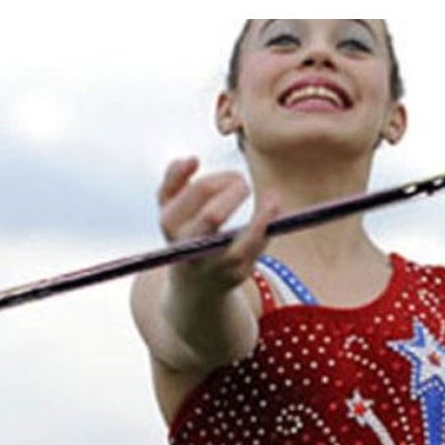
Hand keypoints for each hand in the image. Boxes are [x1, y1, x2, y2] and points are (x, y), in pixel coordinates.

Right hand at [158, 157, 277, 295]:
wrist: (194, 285)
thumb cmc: (185, 233)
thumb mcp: (170, 206)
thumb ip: (174, 178)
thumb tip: (192, 160)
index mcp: (171, 224)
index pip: (199, 191)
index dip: (221, 178)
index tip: (234, 176)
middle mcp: (190, 248)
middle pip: (212, 216)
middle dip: (234, 193)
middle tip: (244, 184)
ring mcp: (214, 265)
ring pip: (240, 242)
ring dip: (261, 218)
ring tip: (273, 199)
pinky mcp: (236, 276)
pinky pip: (256, 251)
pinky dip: (266, 230)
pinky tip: (274, 214)